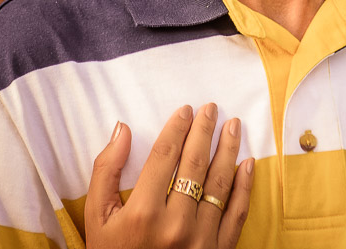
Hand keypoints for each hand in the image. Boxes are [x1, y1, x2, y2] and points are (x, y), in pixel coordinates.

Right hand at [86, 103, 253, 248]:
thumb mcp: (97, 218)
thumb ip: (106, 172)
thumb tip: (123, 130)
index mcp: (143, 212)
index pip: (165, 156)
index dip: (177, 128)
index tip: (185, 110)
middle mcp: (175, 224)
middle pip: (194, 164)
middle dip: (204, 131)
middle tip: (211, 109)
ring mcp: (201, 240)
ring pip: (220, 183)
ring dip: (228, 150)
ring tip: (233, 126)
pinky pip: (236, 213)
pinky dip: (245, 186)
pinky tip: (248, 163)